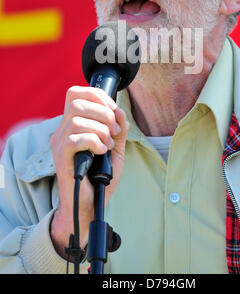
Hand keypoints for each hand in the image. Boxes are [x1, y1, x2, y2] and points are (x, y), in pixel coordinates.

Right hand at [49, 86, 128, 257]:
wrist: (90, 205)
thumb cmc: (100, 177)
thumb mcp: (115, 150)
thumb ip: (118, 131)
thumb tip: (120, 112)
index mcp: (72, 125)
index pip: (75, 94)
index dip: (97, 95)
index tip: (113, 110)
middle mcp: (62, 131)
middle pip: (77, 103)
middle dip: (103, 113)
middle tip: (114, 131)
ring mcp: (59, 145)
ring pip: (77, 120)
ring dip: (100, 130)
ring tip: (108, 144)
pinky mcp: (61, 159)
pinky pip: (75, 139)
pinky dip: (94, 142)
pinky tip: (102, 151)